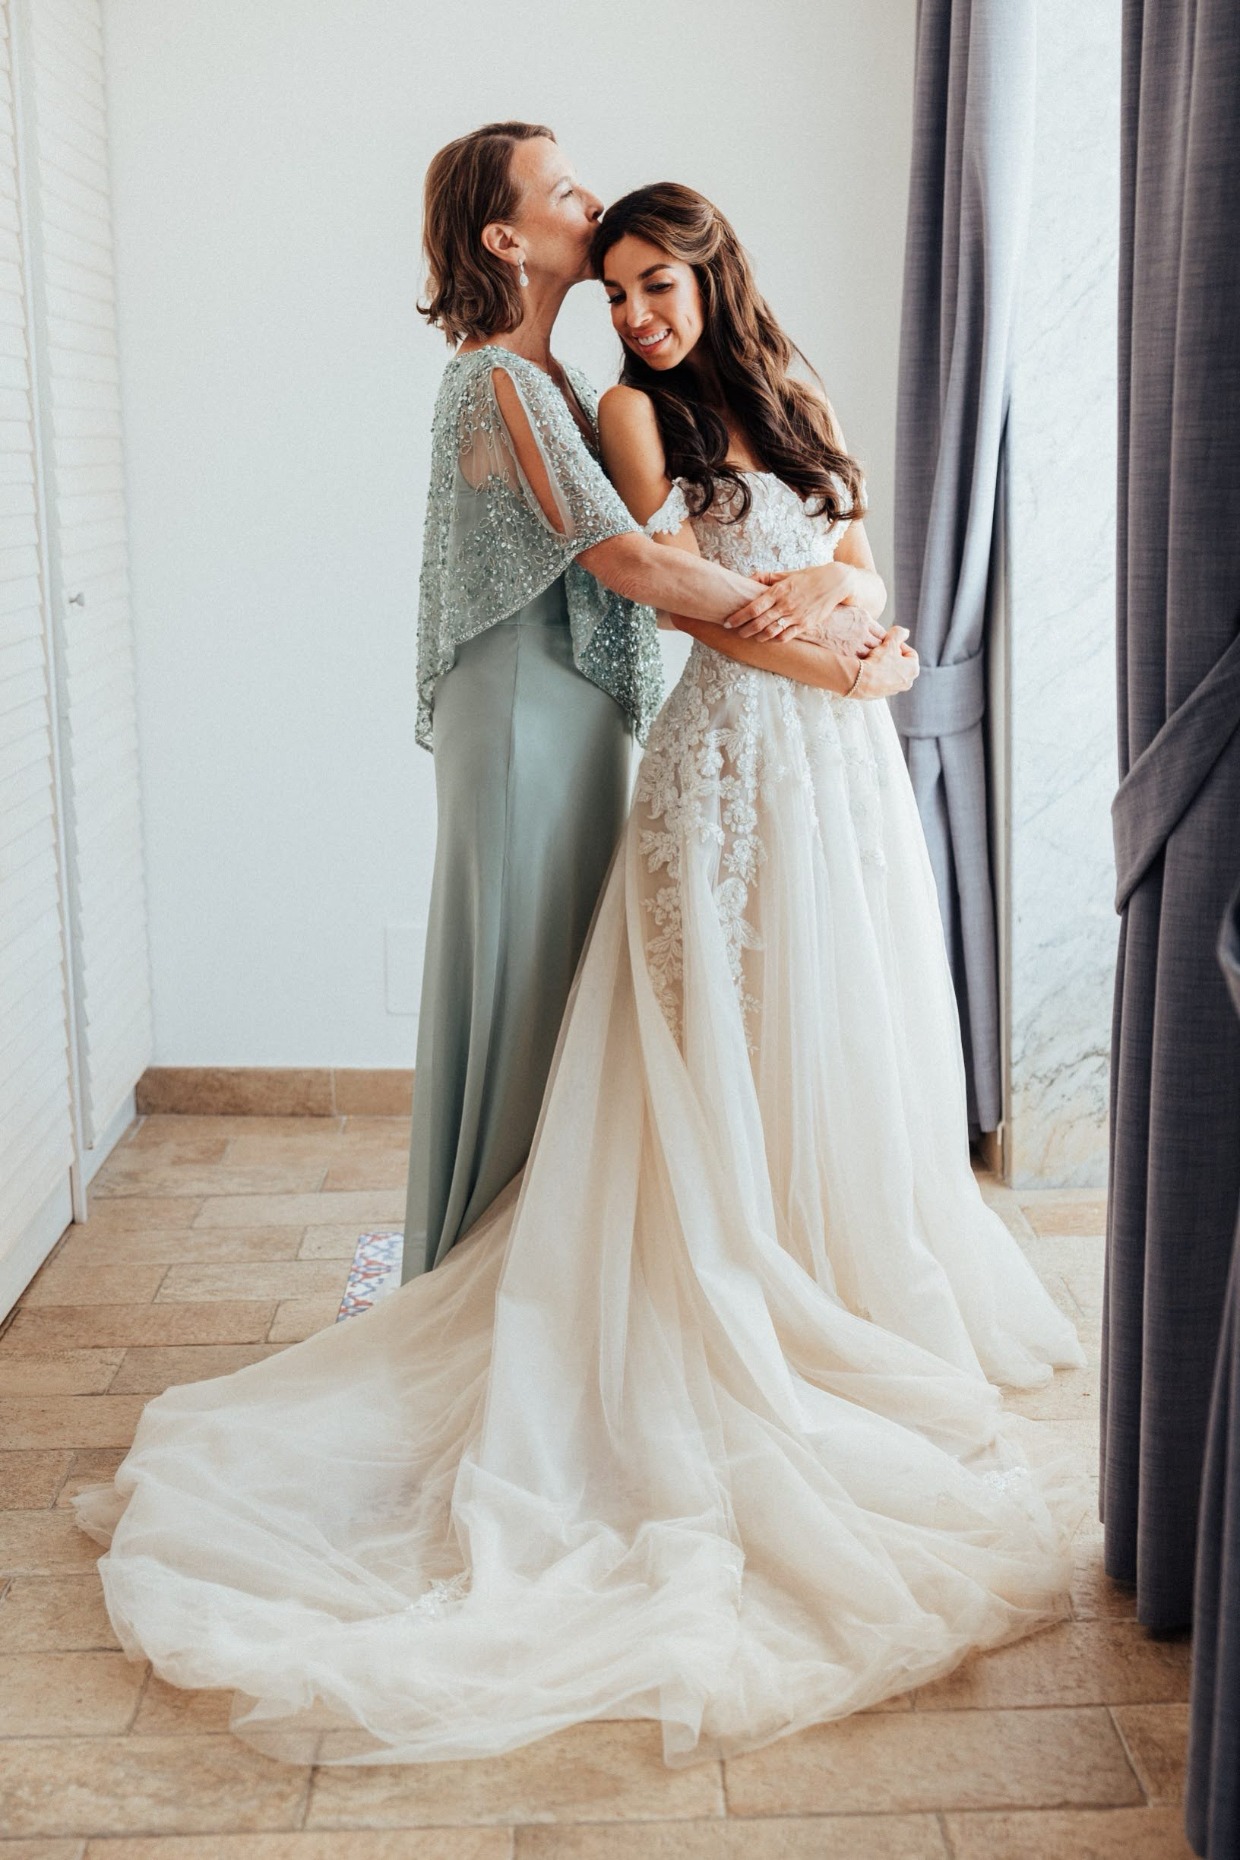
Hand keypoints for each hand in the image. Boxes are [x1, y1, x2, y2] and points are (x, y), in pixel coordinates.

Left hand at [724, 565, 884, 652]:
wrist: (835, 582)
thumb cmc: (808, 577)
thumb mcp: (786, 574)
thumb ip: (766, 578)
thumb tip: (748, 578)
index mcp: (778, 591)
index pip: (753, 607)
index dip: (738, 617)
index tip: (727, 622)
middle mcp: (785, 605)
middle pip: (759, 623)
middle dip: (743, 630)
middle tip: (735, 632)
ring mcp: (796, 617)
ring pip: (770, 633)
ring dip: (757, 637)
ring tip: (749, 636)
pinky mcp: (805, 625)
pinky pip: (785, 637)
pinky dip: (774, 640)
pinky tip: (767, 638)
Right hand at [849, 626, 918, 697]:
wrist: (860, 680)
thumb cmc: (878, 662)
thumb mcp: (890, 642)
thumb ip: (899, 633)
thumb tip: (905, 632)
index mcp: (913, 669)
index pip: (910, 652)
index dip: (899, 644)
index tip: (888, 641)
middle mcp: (907, 682)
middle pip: (901, 663)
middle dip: (892, 655)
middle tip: (881, 649)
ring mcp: (894, 690)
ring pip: (891, 672)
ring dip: (884, 665)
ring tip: (873, 658)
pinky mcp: (881, 695)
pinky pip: (881, 681)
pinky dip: (877, 674)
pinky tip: (868, 669)